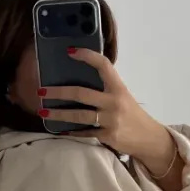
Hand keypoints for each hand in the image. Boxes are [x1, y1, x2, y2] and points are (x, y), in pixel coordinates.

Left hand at [38, 48, 176, 176]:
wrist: (148, 138)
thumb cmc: (132, 114)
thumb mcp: (123, 97)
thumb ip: (105, 89)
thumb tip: (79, 80)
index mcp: (118, 88)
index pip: (103, 65)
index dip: (87, 56)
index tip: (70, 51)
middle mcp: (114, 102)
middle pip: (81, 93)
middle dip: (59, 92)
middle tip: (41, 90)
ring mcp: (111, 120)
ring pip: (79, 115)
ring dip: (59, 114)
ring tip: (44, 111)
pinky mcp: (108, 136)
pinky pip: (85, 132)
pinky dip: (72, 131)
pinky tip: (60, 130)